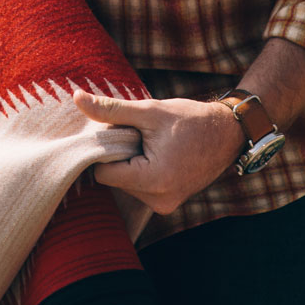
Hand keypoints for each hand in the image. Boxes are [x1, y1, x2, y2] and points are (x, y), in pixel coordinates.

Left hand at [73, 90, 244, 216]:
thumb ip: (111, 109)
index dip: (106, 149)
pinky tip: (159, 153)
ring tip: (153, 143)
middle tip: (141, 134)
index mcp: (153, 180)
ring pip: (127, 183)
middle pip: (115, 179)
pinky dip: (142, 169)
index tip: (121, 131)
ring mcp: (164, 205)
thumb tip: (77, 99)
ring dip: (131, 162)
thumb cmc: (189, 119)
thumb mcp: (148, 111)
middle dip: (121, 155)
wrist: (227, 133)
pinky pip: (140, 187)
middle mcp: (158, 201)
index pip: (104, 173)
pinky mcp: (168, 203)